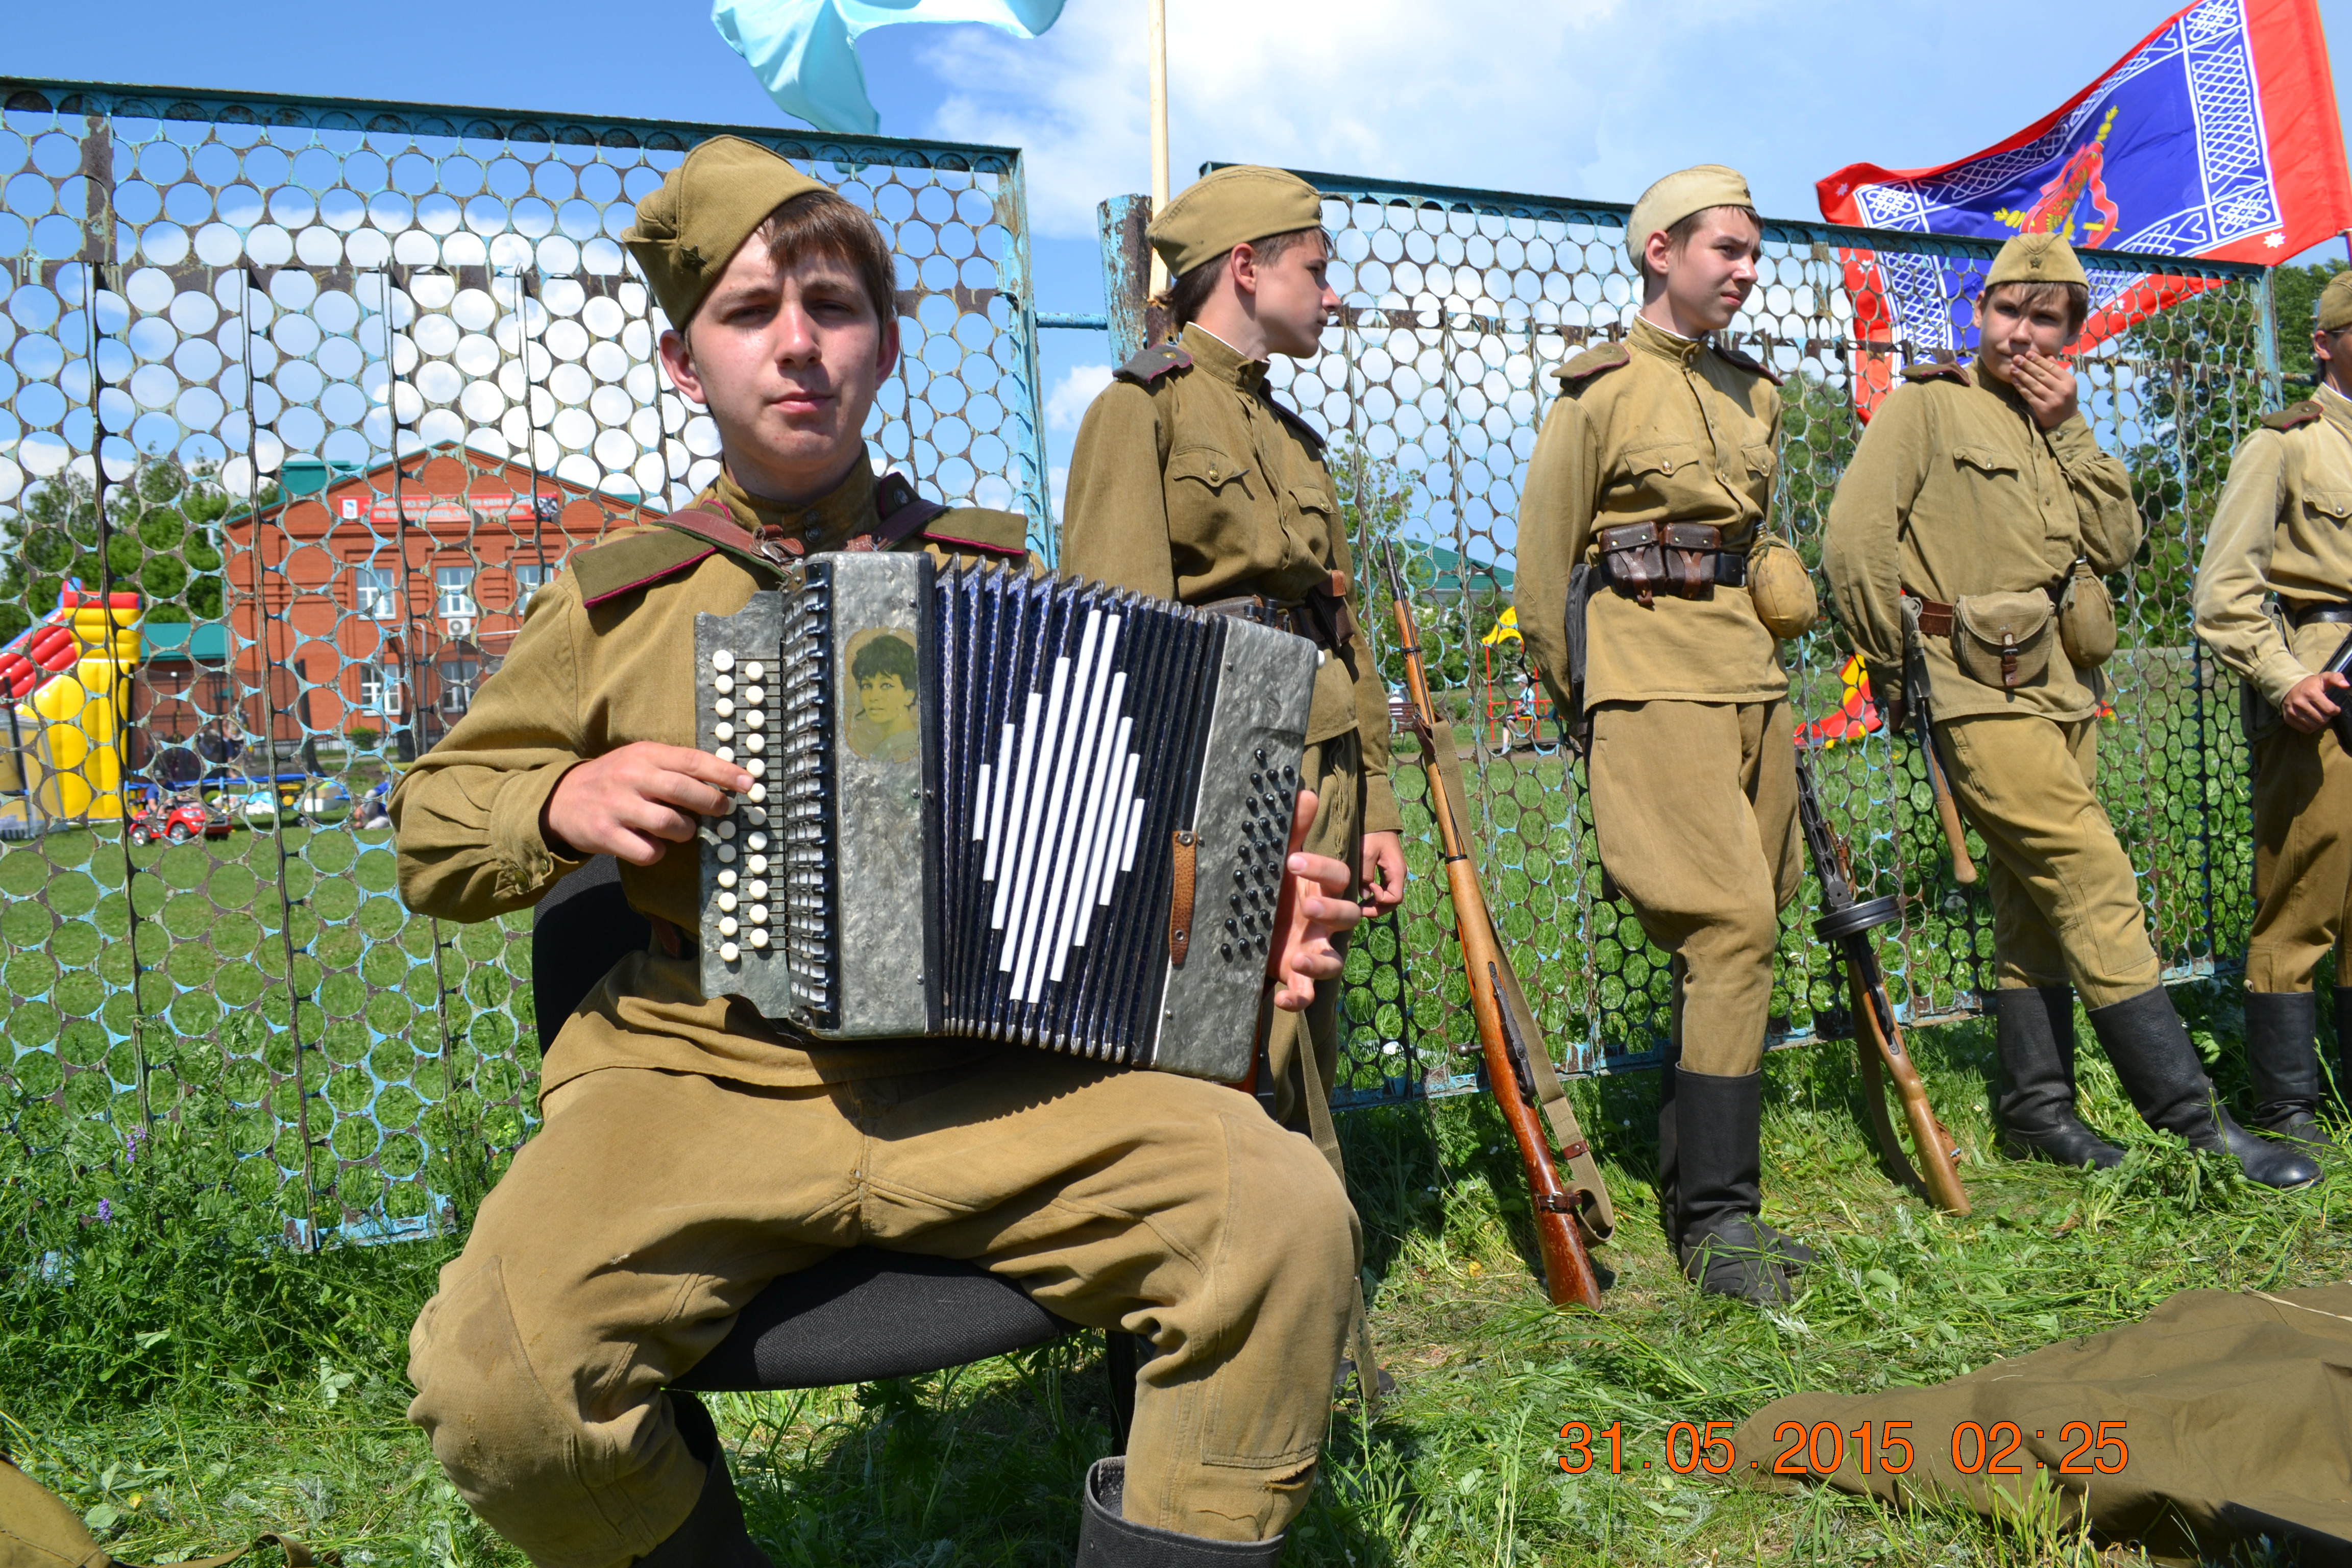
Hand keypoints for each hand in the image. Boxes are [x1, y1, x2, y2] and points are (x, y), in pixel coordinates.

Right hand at [543, 742, 752, 865]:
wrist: (561, 799)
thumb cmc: (614, 780)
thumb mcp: (640, 761)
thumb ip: (675, 767)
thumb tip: (724, 780)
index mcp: (644, 755)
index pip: (691, 760)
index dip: (724, 772)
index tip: (750, 783)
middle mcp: (631, 777)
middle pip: (683, 790)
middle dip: (712, 803)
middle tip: (723, 810)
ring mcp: (617, 806)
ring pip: (669, 824)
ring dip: (685, 831)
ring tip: (682, 829)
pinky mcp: (606, 834)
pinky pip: (647, 851)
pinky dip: (658, 852)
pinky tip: (653, 844)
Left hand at [1267, 789, 1363, 1011]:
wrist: (1251, 925)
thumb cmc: (1275, 887)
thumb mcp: (1279, 858)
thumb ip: (1293, 830)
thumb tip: (1304, 792)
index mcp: (1322, 889)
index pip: (1338, 875)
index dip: (1322, 868)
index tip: (1293, 861)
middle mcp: (1325, 921)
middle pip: (1348, 916)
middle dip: (1333, 911)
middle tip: (1309, 906)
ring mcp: (1314, 950)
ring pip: (1334, 962)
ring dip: (1320, 962)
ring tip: (1298, 958)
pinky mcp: (1298, 976)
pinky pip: (1306, 993)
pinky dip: (1297, 997)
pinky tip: (1280, 997)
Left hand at [1359, 830, 1406, 916]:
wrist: (1377, 821)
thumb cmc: (1372, 835)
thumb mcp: (1366, 854)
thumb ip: (1365, 876)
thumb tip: (1365, 896)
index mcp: (1397, 872)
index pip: (1395, 898)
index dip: (1381, 900)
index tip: (1368, 890)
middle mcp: (1399, 876)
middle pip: (1393, 901)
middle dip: (1378, 909)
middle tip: (1359, 911)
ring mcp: (1394, 875)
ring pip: (1389, 897)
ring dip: (1376, 905)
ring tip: (1359, 907)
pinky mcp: (1387, 872)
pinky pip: (1384, 890)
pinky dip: (1375, 897)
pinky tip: (1363, 898)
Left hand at [2010, 349, 2077, 429]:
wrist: (2065, 422)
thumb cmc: (2064, 399)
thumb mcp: (2065, 384)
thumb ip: (2057, 370)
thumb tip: (2048, 356)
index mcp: (2069, 381)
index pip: (2051, 367)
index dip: (2038, 360)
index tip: (2028, 353)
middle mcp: (2062, 390)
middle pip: (2041, 375)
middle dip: (2027, 365)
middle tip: (2016, 357)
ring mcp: (2052, 400)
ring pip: (2034, 384)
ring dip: (2022, 375)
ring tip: (2013, 367)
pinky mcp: (2043, 409)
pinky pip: (2029, 395)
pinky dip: (2021, 387)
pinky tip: (2014, 380)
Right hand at [2282, 670, 2349, 733]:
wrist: (2288, 687)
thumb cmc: (2310, 684)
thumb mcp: (2324, 678)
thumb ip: (2337, 678)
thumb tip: (2346, 685)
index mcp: (2310, 692)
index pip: (2329, 709)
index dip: (2335, 710)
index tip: (2334, 708)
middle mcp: (2299, 702)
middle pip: (2322, 719)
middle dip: (2327, 717)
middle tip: (2325, 712)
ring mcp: (2292, 711)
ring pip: (2313, 726)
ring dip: (2319, 723)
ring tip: (2319, 716)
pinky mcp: (2288, 718)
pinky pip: (2305, 730)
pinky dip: (2311, 727)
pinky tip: (2311, 720)